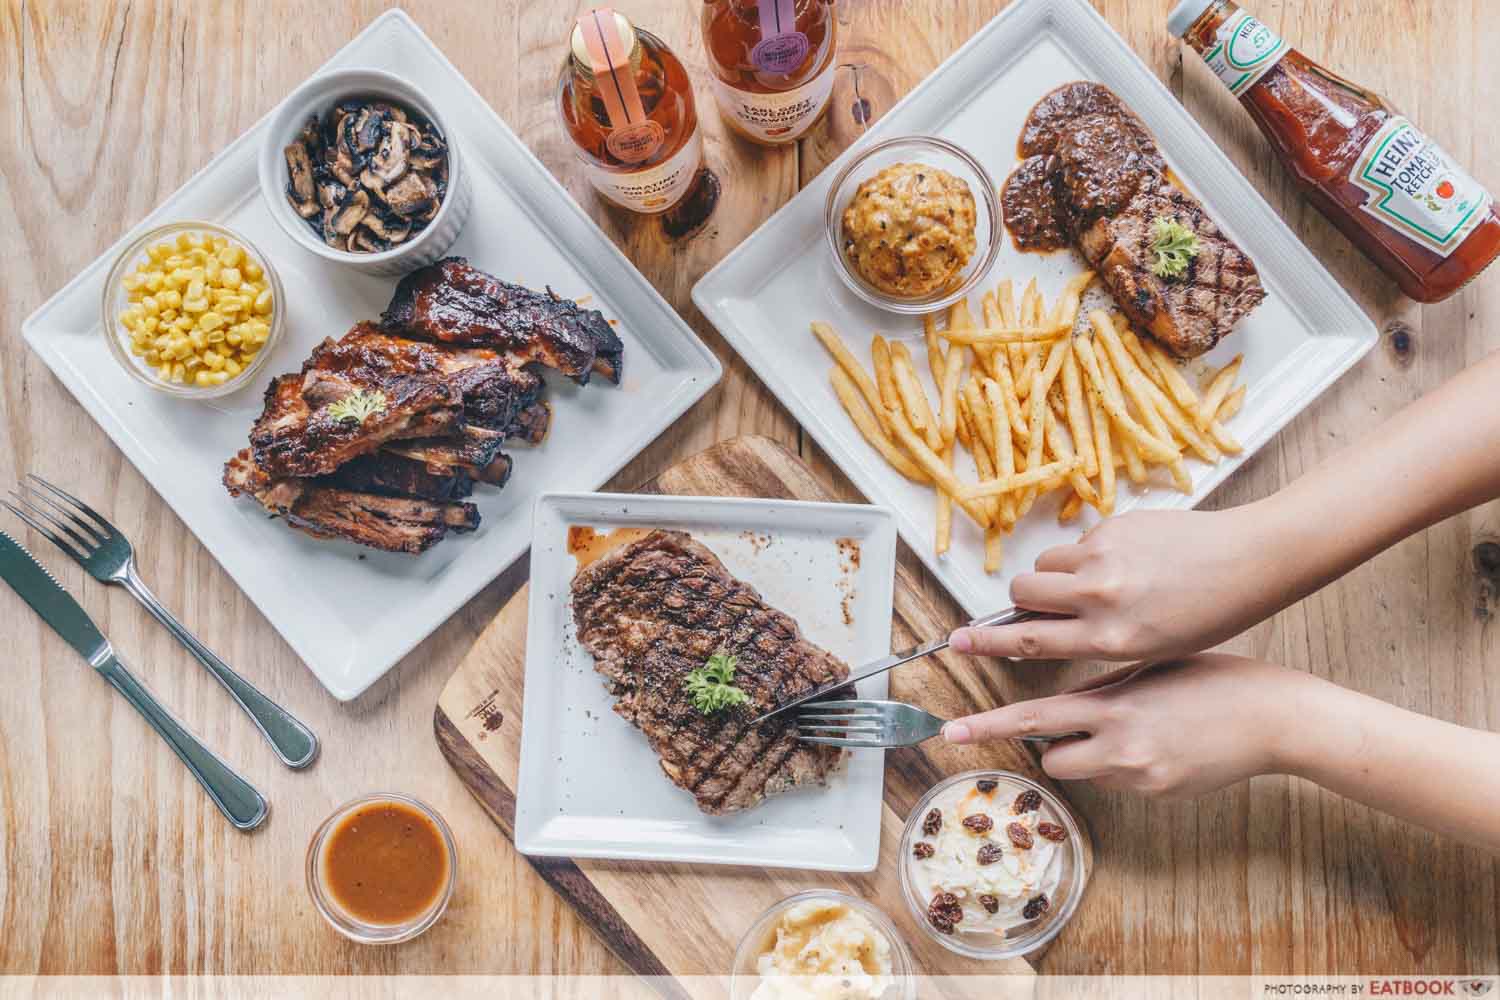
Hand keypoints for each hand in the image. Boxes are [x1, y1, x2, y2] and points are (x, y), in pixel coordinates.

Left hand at [942, 653, 1316, 797]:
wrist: (1271, 716)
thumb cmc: (1212, 679)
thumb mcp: (1148, 667)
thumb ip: (1102, 686)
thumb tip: (1066, 701)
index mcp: (1113, 704)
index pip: (1034, 716)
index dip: (990, 723)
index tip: (952, 728)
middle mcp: (1120, 744)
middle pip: (1050, 754)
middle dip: (1031, 740)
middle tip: (993, 730)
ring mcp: (1140, 775)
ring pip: (1082, 769)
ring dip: (1085, 753)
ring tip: (1129, 728)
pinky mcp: (1158, 793)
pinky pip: (1118, 781)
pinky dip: (1121, 764)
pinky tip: (1158, 744)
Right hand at [950, 506, 1288, 661]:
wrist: (1250, 562)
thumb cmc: (1208, 615)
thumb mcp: (1149, 648)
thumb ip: (1098, 642)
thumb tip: (1050, 635)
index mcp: (1111, 639)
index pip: (1030, 641)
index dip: (987, 641)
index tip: (957, 641)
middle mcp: (1101, 597)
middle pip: (1023, 592)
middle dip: (1021, 597)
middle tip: (1036, 603)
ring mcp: (1105, 558)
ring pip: (1044, 563)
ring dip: (1053, 574)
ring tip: (1089, 583)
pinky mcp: (1114, 527)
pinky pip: (1077, 543)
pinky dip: (1086, 554)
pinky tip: (1126, 562)